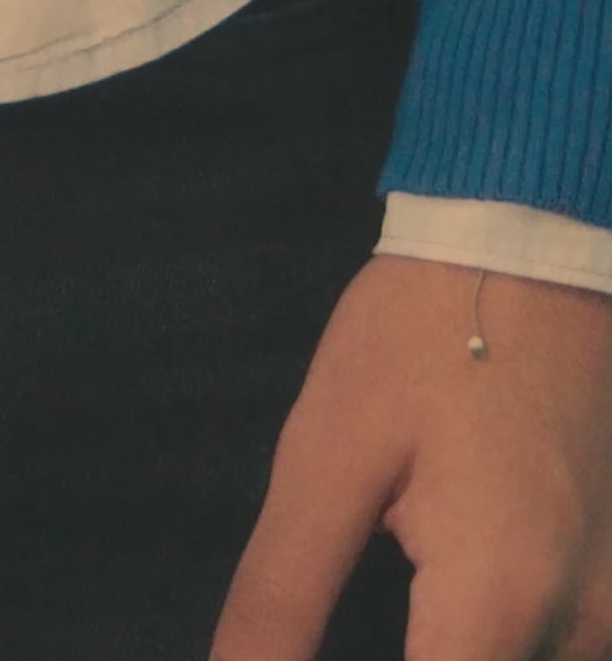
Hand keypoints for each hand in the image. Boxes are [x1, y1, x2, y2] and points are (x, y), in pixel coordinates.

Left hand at [209, 257, 611, 660]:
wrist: (534, 240)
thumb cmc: (416, 338)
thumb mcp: (325, 457)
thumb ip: (278, 597)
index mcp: (494, 607)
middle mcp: (582, 632)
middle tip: (374, 599)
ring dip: (459, 651)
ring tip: (406, 596)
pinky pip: (562, 645)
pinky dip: (500, 639)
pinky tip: (450, 611)